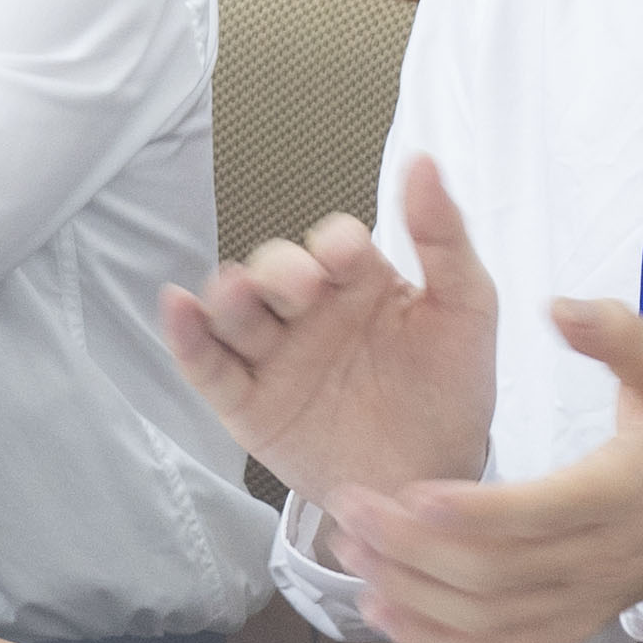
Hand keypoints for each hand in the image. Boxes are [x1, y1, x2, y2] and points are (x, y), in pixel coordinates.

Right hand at [163, 152, 501, 502]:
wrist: (434, 478)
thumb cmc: (451, 391)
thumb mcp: (466, 310)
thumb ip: (445, 239)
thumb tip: (423, 163)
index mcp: (359, 281)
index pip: (334, 244)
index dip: (335, 244)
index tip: (347, 255)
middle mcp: (310, 311)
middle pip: (274, 271)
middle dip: (279, 272)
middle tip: (301, 288)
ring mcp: (275, 356)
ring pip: (235, 313)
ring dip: (229, 297)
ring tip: (234, 293)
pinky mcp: (248, 404)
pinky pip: (208, 368)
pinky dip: (186, 338)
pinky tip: (177, 311)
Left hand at [319, 296, 642, 642]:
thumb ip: (619, 334)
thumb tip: (560, 308)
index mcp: (622, 493)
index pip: (542, 514)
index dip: (474, 512)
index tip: (413, 490)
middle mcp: (599, 559)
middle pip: (496, 572)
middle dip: (412, 547)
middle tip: (351, 507)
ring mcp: (578, 602)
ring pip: (483, 617)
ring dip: (409, 591)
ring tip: (352, 548)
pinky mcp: (560, 627)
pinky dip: (430, 637)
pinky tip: (380, 608)